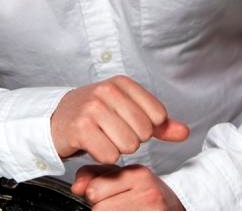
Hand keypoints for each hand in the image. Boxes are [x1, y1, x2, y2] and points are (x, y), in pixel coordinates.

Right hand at [50, 75, 188, 163]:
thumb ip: (159, 124)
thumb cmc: (95, 115)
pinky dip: (104, 157)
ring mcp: (93, 108)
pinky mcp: (80, 128)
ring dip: (118, 149)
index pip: (157, 114)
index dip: (148, 127)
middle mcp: (108, 90)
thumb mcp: (128, 112)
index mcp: (122, 83)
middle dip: (132, 139)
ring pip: (128, 145)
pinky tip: (95, 145)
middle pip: (144, 132)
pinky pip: (110, 155)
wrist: (58, 120)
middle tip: (114, 132)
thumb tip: (184, 132)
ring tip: (104, 138)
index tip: (129, 122)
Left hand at [72, 164, 184, 209]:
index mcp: (138, 174)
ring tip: (124, 210)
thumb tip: (76, 186)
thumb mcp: (125, 178)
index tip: (108, 196)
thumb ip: (97, 175)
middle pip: (99, 209)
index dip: (96, 196)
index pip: (94, 190)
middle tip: (119, 206)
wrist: (176, 210)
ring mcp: (151, 211)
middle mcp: (147, 193)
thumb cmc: (149, 197)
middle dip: (102, 209)